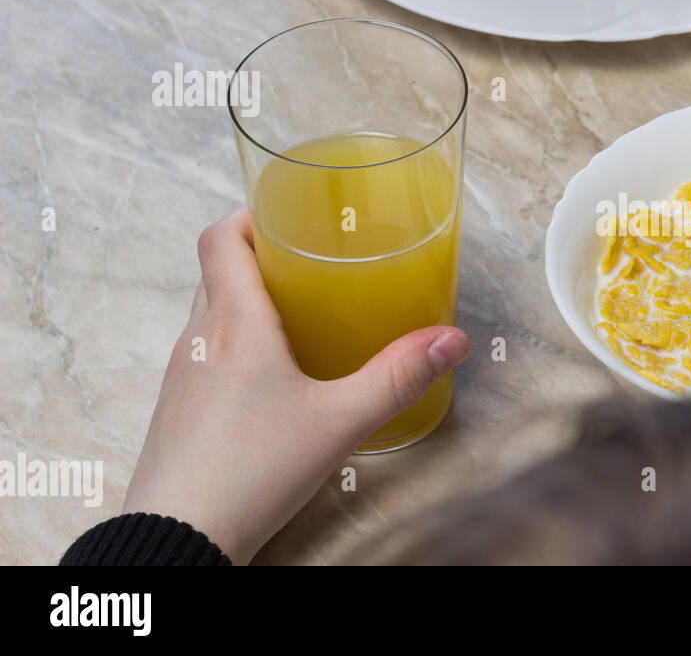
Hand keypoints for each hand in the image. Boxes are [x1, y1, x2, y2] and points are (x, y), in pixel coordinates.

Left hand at [122, 208, 469, 563]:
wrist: (179, 537)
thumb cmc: (252, 471)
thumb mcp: (340, 422)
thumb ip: (397, 378)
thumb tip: (451, 340)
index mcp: (234, 323)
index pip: (220, 237)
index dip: (249, 215)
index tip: (288, 216)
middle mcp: (198, 339)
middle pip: (217, 270)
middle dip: (260, 257)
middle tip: (311, 265)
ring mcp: (181, 375)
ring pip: (210, 313)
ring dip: (246, 302)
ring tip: (300, 318)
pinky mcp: (178, 409)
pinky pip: (204, 355)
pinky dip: (235, 346)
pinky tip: (273, 380)